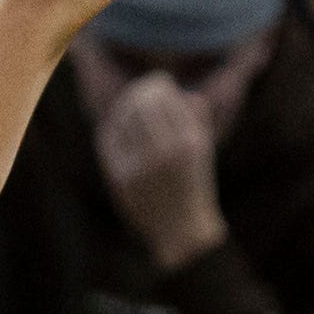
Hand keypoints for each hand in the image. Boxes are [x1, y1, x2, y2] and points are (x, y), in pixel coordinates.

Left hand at [93, 70, 228, 270]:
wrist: (181, 231)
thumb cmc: (193, 187)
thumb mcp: (203, 153)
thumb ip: (197, 122)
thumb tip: (186, 94)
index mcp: (191, 144)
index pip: (167, 99)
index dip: (159, 86)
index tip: (159, 82)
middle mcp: (167, 152)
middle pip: (143, 104)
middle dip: (141, 91)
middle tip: (142, 88)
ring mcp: (141, 165)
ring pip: (125, 118)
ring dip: (126, 106)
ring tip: (130, 104)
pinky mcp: (121, 177)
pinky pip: (110, 138)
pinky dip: (113, 126)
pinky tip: (117, 123)